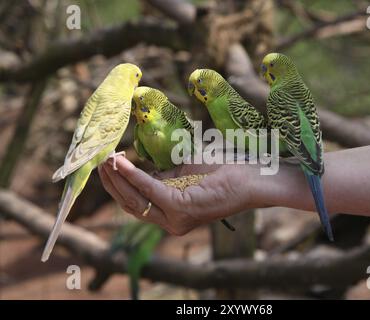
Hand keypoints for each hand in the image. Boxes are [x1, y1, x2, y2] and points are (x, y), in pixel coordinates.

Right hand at [98, 157, 263, 234]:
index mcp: (171, 215)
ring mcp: (175, 218)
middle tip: (99, 161)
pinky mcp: (181, 208)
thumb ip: (161, 175)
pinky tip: (120, 161)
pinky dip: (133, 174)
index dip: (118, 185)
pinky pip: (149, 188)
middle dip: (112, 183)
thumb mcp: (184, 173)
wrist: (251, 177)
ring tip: (105, 159)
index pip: (135, 204)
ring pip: (135, 199)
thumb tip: (137, 167)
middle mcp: (171, 222)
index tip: (106, 166)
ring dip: (118, 178)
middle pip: (130, 204)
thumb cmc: (222, 171)